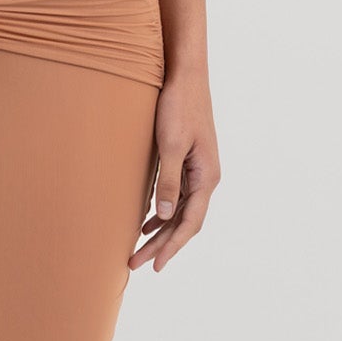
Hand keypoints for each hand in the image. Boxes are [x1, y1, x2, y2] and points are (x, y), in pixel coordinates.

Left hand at [130, 72, 218, 272]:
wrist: (186, 75)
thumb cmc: (179, 105)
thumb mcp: (171, 144)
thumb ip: (168, 181)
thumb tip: (163, 217)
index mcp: (206, 177)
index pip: (190, 222)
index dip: (172, 246)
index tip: (155, 265)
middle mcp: (206, 177)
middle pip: (184, 221)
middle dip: (161, 245)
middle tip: (135, 264)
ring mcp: (198, 170)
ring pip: (179, 211)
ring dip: (160, 231)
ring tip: (138, 250)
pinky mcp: (187, 161)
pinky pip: (176, 196)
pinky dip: (161, 213)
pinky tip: (147, 221)